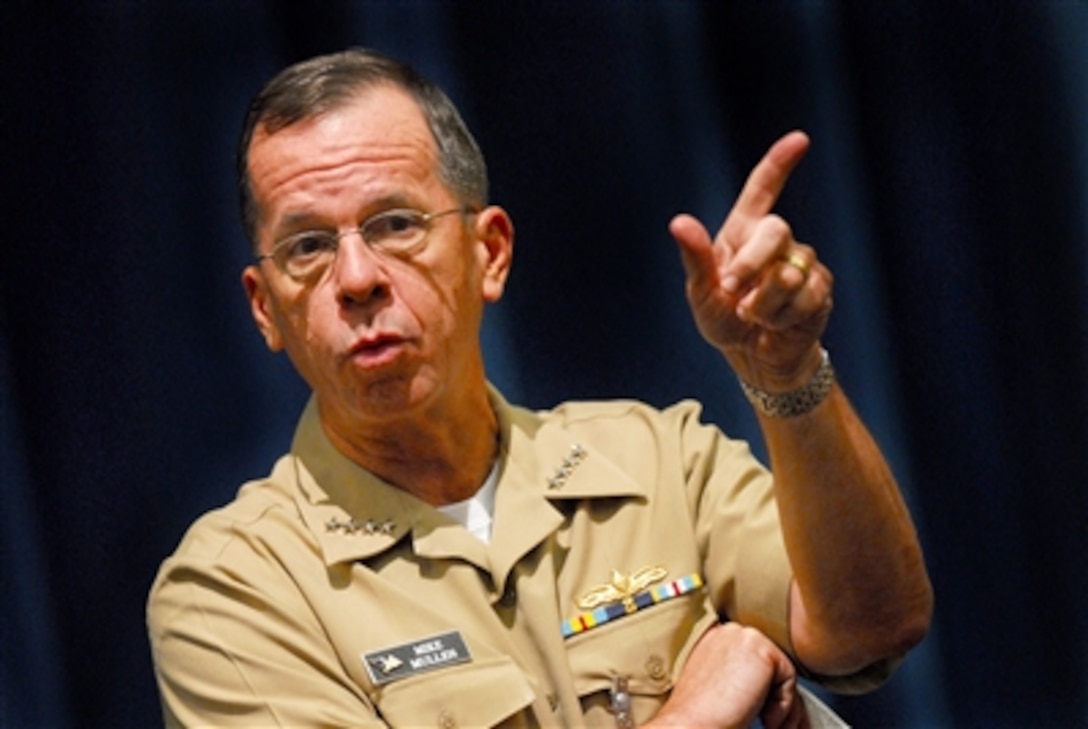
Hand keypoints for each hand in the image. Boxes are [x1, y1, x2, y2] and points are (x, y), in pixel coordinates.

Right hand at [647, 622, 807, 728]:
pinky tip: (765, 719)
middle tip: (770, 723)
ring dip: (782, 705)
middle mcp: (727, 631)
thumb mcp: (721, 689)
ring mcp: (743, 636)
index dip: (762, 692)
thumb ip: (742, 677)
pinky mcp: (760, 648)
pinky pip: (789, 678)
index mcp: (714, 639)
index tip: (763, 716)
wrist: (692, 727)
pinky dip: (784, 706)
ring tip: (768, 725)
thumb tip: (771, 689)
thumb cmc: (701, 717)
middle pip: (769, 665)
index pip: (752, 662)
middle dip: (776, 698)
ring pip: (781, 672)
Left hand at [670, 131, 832, 391]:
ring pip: (790, 271)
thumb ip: (695, 258)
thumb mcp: (701, 294)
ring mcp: (802, 262)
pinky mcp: (820, 289)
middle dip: (751, 264)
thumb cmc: (723, 320)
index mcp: (743, 232)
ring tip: (755, 316)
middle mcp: (776, 241)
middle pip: (776, 230)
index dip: (779, 164)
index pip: (762, 189)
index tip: (800, 140)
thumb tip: (679, 222)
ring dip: (764, 303)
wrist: (754, 356)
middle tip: (733, 292)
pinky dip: (783, 317)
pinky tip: (777, 324)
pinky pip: (806, 297)